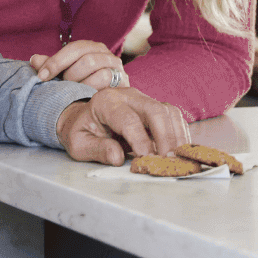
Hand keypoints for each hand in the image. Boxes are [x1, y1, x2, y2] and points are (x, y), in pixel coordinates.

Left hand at [30, 39, 128, 90]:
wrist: (106, 100)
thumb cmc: (80, 83)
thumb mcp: (64, 72)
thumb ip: (50, 65)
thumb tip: (33, 59)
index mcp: (91, 47)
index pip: (74, 48)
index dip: (56, 61)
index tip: (41, 76)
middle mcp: (107, 55)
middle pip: (88, 60)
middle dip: (71, 76)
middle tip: (62, 87)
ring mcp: (118, 69)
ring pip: (102, 74)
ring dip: (84, 86)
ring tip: (75, 93)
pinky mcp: (125, 85)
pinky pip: (110, 89)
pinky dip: (95, 93)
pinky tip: (85, 98)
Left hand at [55, 87, 188, 165]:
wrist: (82, 119)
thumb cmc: (80, 131)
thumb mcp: (78, 144)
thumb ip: (97, 150)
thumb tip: (117, 158)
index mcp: (105, 102)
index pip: (128, 119)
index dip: (140, 140)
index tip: (147, 159)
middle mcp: (127, 95)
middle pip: (155, 110)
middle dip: (166, 137)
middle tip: (169, 161)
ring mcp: (143, 99)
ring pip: (169, 112)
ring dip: (177, 137)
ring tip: (177, 159)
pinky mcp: (153, 107)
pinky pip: (173, 118)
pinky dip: (180, 135)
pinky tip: (179, 152)